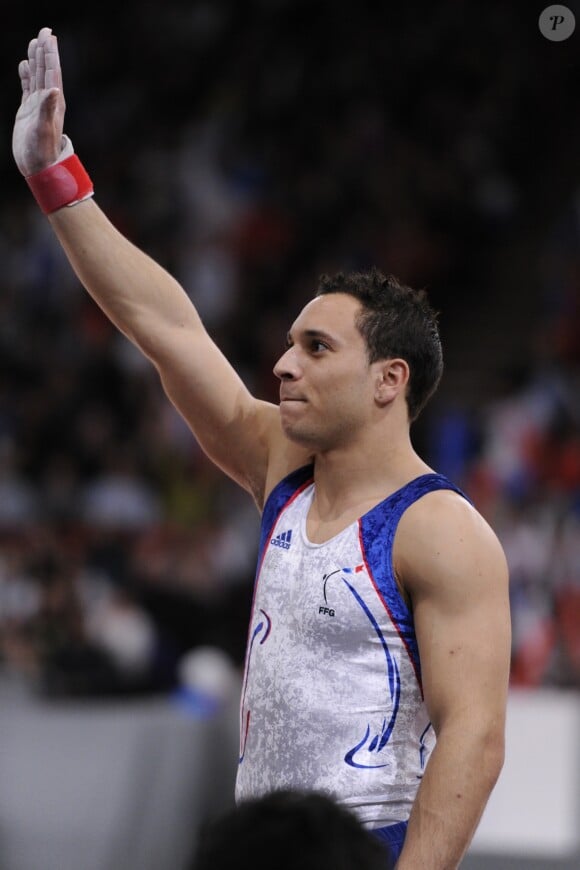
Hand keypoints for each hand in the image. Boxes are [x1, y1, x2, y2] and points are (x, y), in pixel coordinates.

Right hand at [12, 27, 65, 176]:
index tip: (49, 36)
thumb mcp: (45, 129)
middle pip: (45, 70)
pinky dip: (26, 74)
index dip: (50, 54)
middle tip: (44, 31)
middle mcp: (48, 101)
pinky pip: (27, 87)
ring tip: (35, 43)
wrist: (38, 166)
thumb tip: (54, 89)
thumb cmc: (43, 151)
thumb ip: (48, 108)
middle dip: (44, 50)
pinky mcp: (28, 110)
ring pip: (36, 76)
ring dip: (35, 59)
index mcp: (54, 102)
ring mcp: (37, 105)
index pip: (52, 72)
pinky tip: (24, 65)